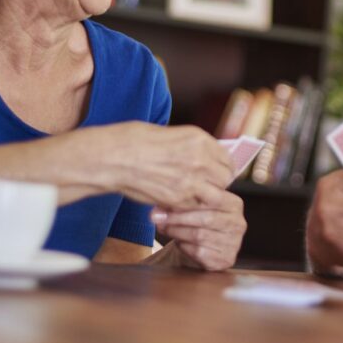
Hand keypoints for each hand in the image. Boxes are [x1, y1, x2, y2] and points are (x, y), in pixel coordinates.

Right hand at [96, 123, 232, 210]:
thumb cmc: (137, 141)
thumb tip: (208, 158)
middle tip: (207, 185)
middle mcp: (201, 160)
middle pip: (226, 178)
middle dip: (218, 183)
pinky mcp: (179, 200)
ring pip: (216, 196)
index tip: (217, 171)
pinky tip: (180, 201)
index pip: (227, 158)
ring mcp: (192, 181)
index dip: (223, 167)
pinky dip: (192, 207)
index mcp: (200, 140)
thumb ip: (194, 147)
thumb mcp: (173, 135)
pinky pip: (196, 207)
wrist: (115, 157)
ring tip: (196, 195)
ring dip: (208, 197)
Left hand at [151, 188, 245, 270]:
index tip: (164, 203)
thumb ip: (186, 198)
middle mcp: (238, 224)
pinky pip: (199, 252)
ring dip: (177, 232)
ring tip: (164, 228)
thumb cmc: (199, 220)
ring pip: (199, 236)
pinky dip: (185, 247)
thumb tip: (160, 203)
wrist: (206, 246)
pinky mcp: (225, 260)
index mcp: (235, 205)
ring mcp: (234, 243)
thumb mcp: (197, 205)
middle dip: (177, 218)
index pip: (212, 199)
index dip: (187, 202)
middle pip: (205, 219)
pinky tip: (179, 242)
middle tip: (156, 218)